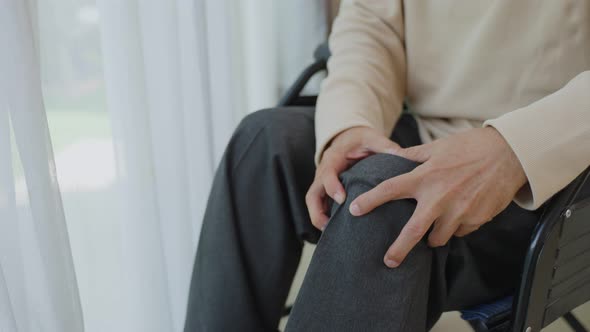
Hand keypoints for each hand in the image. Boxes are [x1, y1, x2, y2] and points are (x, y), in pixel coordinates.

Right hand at [306, 127, 400, 229]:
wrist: (350, 139)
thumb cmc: (361, 140)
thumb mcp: (372, 138)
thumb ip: (384, 146)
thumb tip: (400, 155)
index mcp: (333, 158)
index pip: (327, 173)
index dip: (332, 186)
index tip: (342, 199)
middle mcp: (323, 171)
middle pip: (312, 194)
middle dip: (318, 212)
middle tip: (330, 226)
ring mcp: (322, 183)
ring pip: (313, 203)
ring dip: (320, 219)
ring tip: (333, 233)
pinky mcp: (326, 191)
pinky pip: (321, 206)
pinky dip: (326, 218)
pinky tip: (339, 230)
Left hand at [349, 127, 526, 267]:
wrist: (510, 154)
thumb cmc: (470, 147)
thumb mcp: (437, 147)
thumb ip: (413, 156)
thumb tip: (392, 157)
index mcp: (425, 177)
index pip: (390, 190)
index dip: (370, 200)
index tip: (354, 210)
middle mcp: (439, 198)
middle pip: (413, 232)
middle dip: (398, 250)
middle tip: (387, 261)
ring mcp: (459, 212)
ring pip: (438, 237)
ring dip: (432, 236)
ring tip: (433, 227)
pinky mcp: (476, 220)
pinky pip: (459, 232)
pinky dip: (455, 228)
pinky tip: (459, 214)